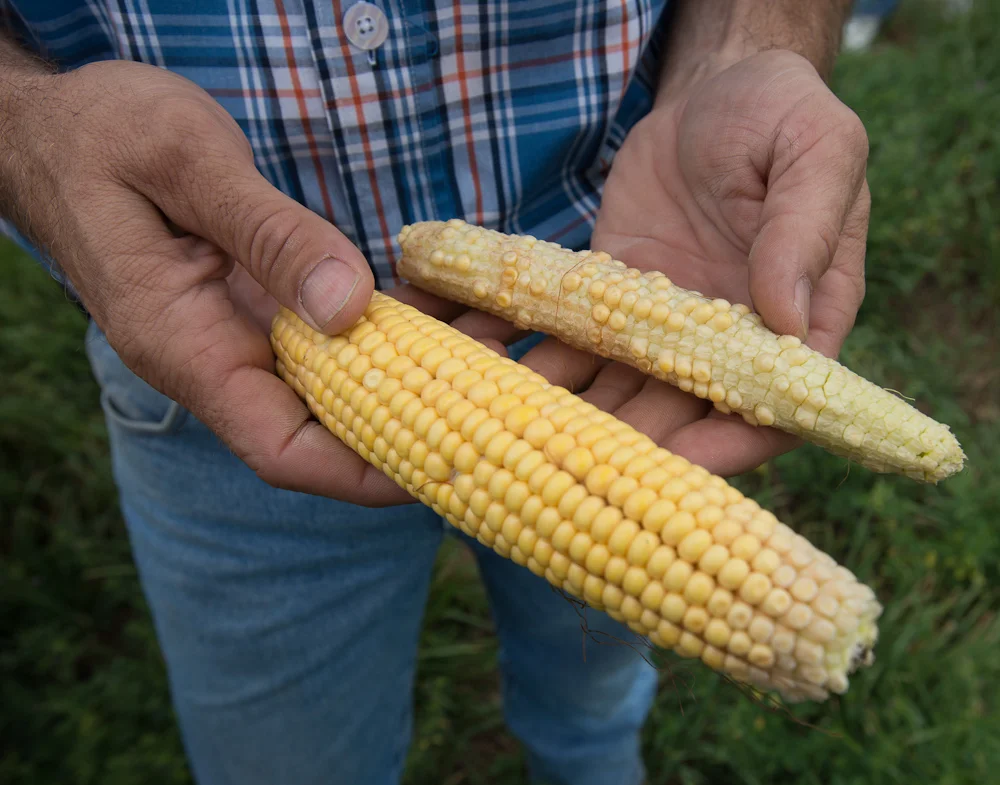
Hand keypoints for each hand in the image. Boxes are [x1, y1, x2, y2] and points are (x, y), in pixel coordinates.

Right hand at [3, 60, 520, 504]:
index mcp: (188, 348)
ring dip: (431, 362)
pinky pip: (346, 329)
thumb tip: (350, 307)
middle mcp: (224, 358)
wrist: (59, 126)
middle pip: (337, 424)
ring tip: (508, 330)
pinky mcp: (269, 301)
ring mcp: (249, 332)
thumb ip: (267, 236)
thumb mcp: (184, 165)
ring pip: (353, 376)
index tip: (451, 464)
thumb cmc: (101, 136)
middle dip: (428, 413)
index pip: (284, 452)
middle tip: (514, 384)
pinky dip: (404, 319)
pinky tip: (460, 296)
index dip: (368, 473)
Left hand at [528, 50, 870, 476]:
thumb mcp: (816, 151)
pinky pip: (571, 338)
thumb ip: (804, 229)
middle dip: (629, 443)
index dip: (732, 443)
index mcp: (795, 321)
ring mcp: (662, 328)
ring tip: (514, 428)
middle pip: (681, 412)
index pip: (771, 405)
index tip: (683, 461)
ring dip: (570, 412)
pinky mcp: (610, 300)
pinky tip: (481, 364)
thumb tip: (789, 317)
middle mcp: (725, 342)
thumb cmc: (780, 115)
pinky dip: (531, 356)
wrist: (712, 95)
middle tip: (573, 464)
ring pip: (617, 387)